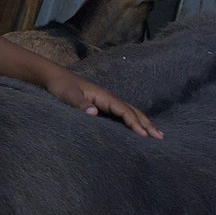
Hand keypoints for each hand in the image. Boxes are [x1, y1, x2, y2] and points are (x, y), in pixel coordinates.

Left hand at [45, 70, 162, 138]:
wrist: (56, 78)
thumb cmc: (62, 87)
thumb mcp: (69, 96)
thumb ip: (80, 104)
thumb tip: (94, 113)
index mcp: (104, 96)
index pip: (124, 111)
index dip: (134, 123)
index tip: (144, 135)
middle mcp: (109, 98)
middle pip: (133, 111)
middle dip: (146, 123)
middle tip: (160, 137)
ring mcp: (107, 102)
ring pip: (130, 112)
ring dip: (143, 122)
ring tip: (156, 134)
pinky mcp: (103, 105)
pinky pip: (122, 114)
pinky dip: (133, 121)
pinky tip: (137, 128)